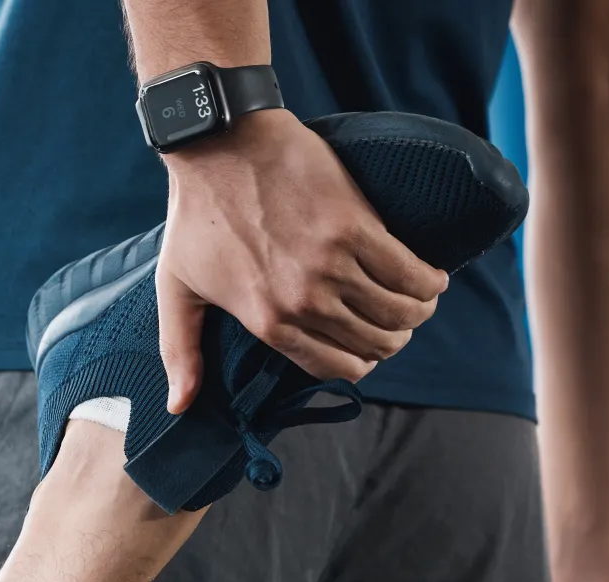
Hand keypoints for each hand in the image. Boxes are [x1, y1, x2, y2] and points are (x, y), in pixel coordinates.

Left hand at [156, 110, 446, 404]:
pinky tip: (432, 277)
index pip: (336, 366)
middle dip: (394, 339)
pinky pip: (409, 269)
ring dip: (418, 311)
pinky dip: (428, 279)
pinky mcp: (356, 225)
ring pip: (398, 310)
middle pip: (375, 342)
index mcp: (268, 322)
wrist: (220, 146)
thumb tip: (179, 406)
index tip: (369, 350)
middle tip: (400, 322)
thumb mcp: (176, 289)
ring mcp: (332, 264)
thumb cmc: (196, 216)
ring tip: (421, 300)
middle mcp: (304, 301)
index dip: (361, 363)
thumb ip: (180, 351)